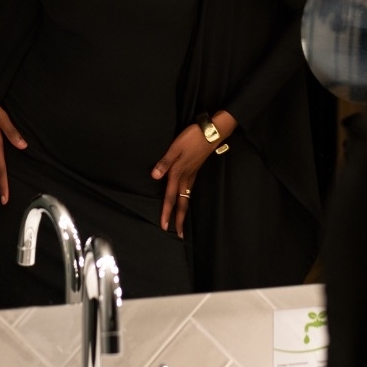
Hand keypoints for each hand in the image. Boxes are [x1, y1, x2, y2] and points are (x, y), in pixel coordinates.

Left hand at [151, 111, 236, 236]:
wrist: (211, 132)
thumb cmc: (192, 137)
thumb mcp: (175, 147)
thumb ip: (165, 162)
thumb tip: (154, 176)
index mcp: (178, 172)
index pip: (170, 197)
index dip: (167, 212)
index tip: (165, 227)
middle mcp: (186, 177)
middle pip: (181, 202)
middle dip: (179, 219)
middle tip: (179, 235)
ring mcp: (192, 174)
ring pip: (186, 197)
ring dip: (183, 211)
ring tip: (181, 222)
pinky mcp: (195, 169)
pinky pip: (190, 189)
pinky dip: (187, 199)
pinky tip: (185, 199)